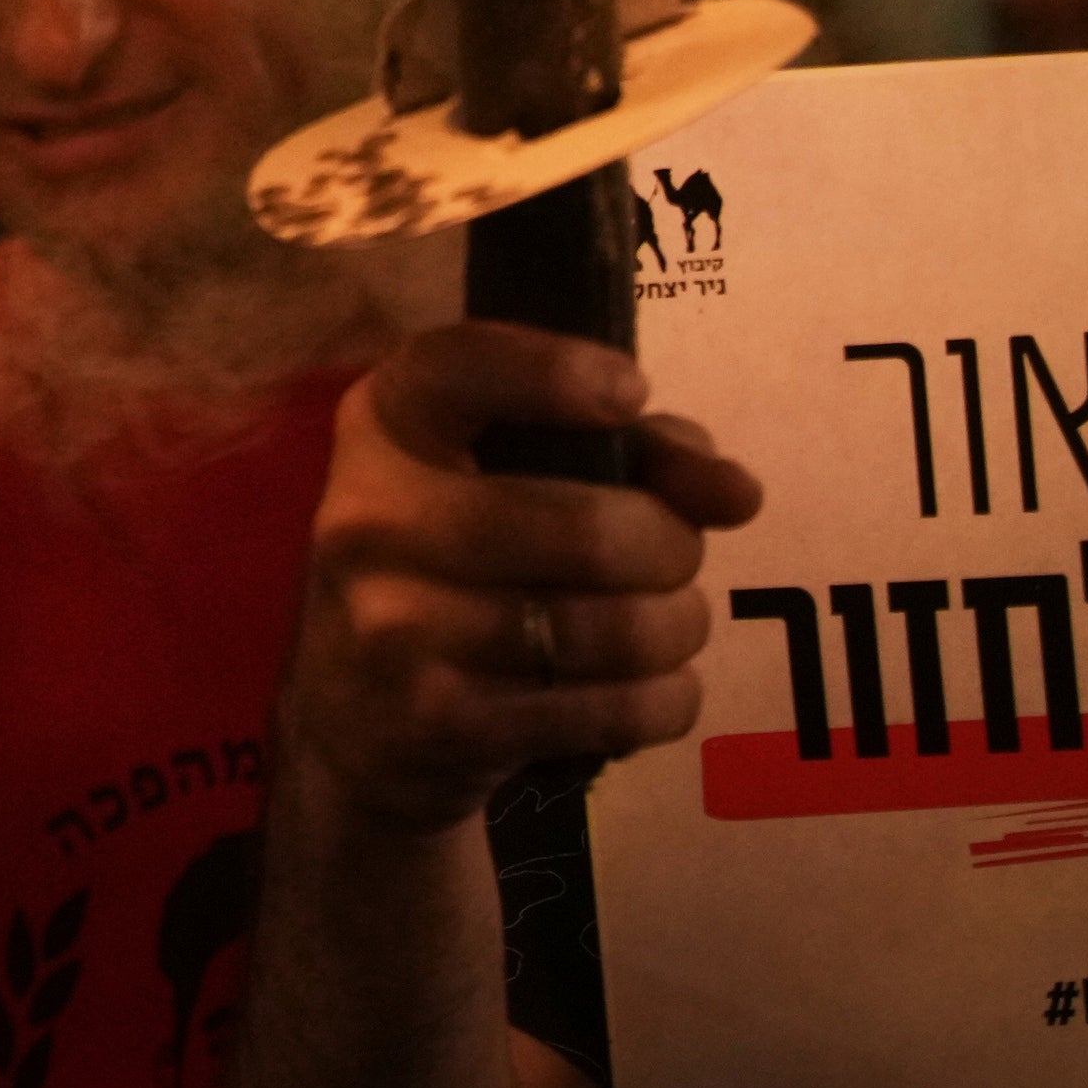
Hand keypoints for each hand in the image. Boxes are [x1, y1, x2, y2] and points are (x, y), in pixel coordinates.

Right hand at [282, 323, 763, 840]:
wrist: (351, 719)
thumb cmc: (456, 567)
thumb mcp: (510, 479)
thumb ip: (631, 455)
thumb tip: (735, 492)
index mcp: (383, 428)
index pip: (456, 367)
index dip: (553, 370)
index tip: (629, 394)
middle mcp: (372, 516)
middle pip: (588, 531)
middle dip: (671, 547)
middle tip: (672, 557)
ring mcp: (397, 624)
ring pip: (615, 630)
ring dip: (675, 629)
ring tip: (661, 625)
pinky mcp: (440, 719)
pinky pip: (617, 709)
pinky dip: (664, 700)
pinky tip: (639, 688)